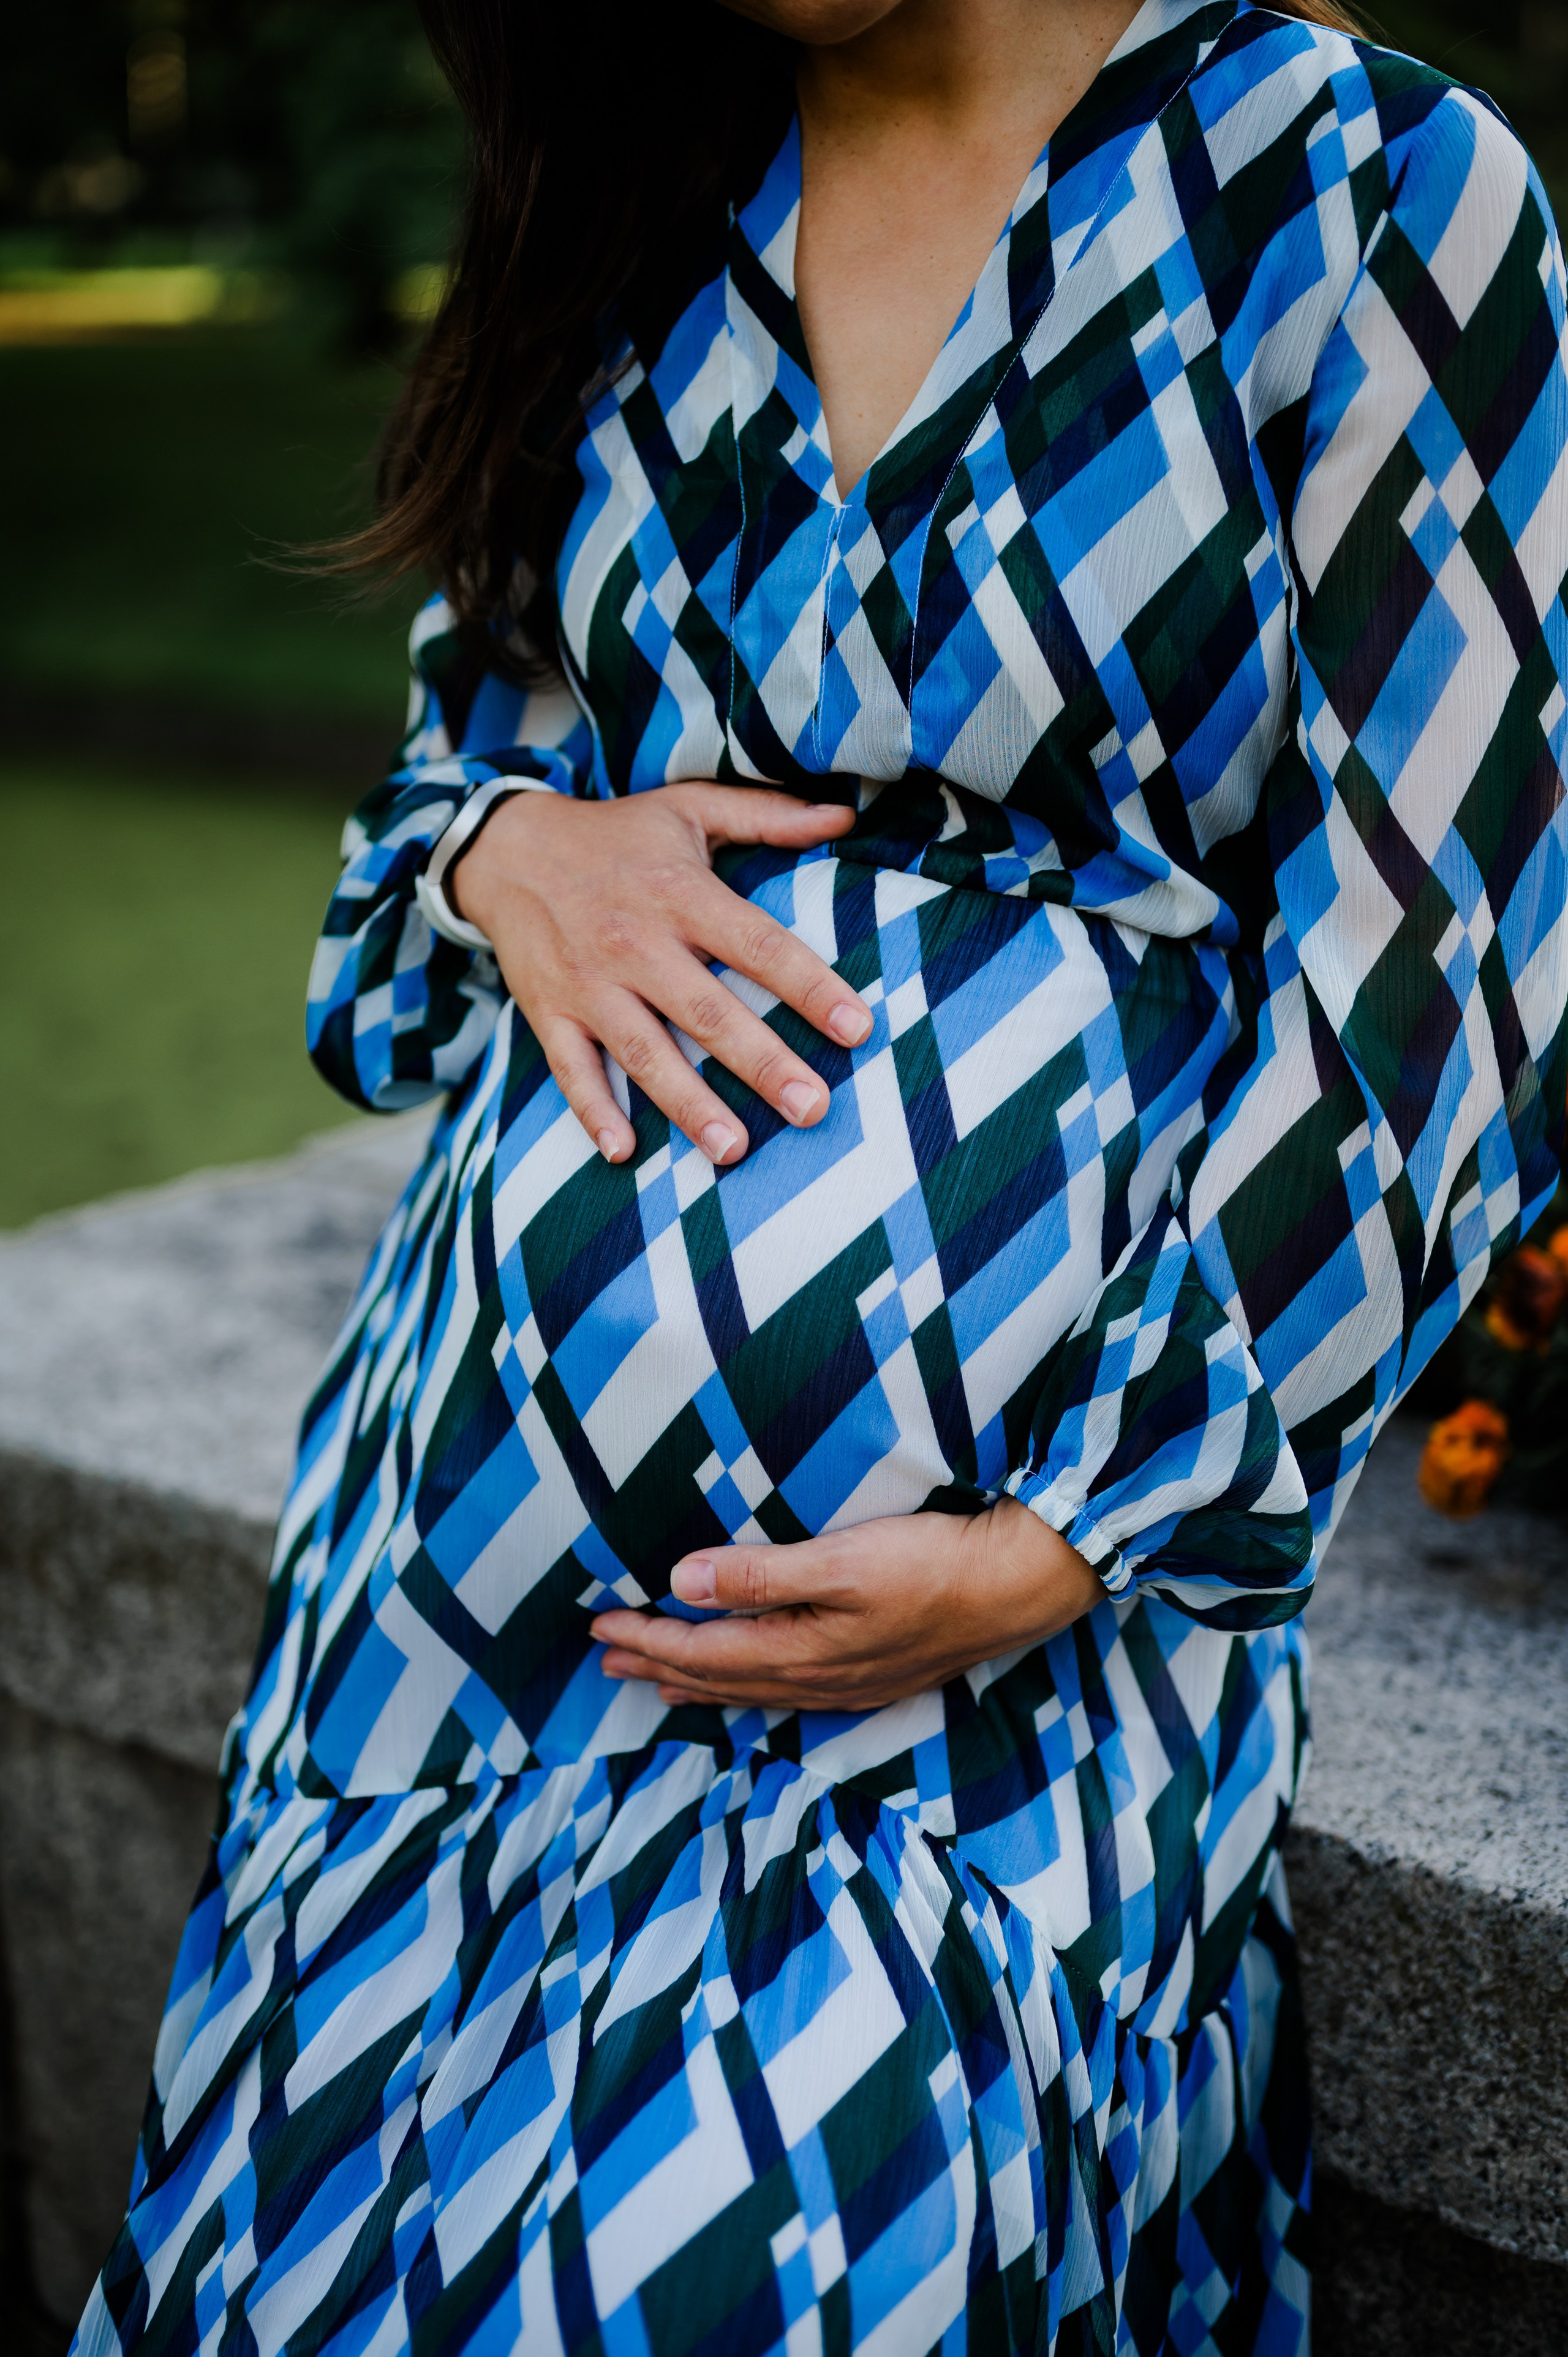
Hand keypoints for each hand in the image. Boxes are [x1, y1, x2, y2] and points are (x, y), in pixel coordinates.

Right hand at [449, 782, 872, 1164]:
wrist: (506, 848)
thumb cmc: (616, 835)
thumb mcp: (689, 807)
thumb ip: (768, 814)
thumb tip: (843, 814)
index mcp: (680, 893)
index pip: (758, 945)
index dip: (810, 986)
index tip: (858, 1028)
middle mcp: (636, 943)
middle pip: (708, 1012)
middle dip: (763, 1063)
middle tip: (812, 1108)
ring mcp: (589, 983)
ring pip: (645, 1052)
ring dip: (689, 1104)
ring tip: (734, 1150)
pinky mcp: (549, 1011)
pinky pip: (572, 1069)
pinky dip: (593, 1110)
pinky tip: (624, 1153)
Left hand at [589, 1499, 1104, 1710]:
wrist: (1016, 1588)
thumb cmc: (932, 1566)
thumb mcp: (842, 1560)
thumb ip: (761, 1572)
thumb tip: (683, 1580)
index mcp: (799, 1650)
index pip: (701, 1650)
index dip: (646, 1639)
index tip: (599, 1628)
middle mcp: (816, 1679)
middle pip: (718, 1678)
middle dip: (658, 1666)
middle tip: (606, 1662)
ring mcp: (846, 1685)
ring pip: (752, 1692)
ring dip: (700, 1684)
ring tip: (660, 1683)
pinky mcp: (872, 1678)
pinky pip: (788, 1694)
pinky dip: (749, 1691)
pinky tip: (750, 1688)